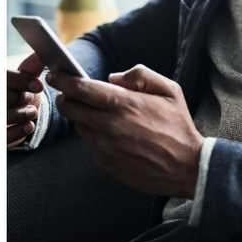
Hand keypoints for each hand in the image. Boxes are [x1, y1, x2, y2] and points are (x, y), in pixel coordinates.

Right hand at [6, 53, 44, 146]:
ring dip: (22, 114)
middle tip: (31, 98)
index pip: (1, 77)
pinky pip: (2, 137)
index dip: (21, 81)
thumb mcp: (19, 78)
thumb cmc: (11, 91)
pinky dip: (18, 132)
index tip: (38, 86)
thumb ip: (30, 68)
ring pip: (2, 116)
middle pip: (2, 97)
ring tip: (32, 111)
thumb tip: (42, 56)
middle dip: (21, 98)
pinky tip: (29, 125)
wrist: (1, 114)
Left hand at [49, 64, 204, 197]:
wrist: (187, 167)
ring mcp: (105, 147)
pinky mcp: (105, 164)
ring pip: (79, 126)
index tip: (54, 74)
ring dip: (81, 118)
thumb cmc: (178, 126)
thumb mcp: (169, 90)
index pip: (80, 88)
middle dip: (66, 98)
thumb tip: (112, 77)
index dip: (62, 79)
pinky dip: (94, 137)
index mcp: (122, 103)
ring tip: (98, 115)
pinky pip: (90, 145)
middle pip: (70, 108)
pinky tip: (111, 136)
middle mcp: (108, 125)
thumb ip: (140, 74)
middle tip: (70, 94)